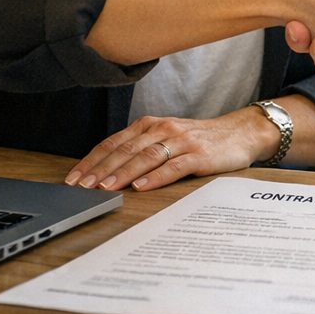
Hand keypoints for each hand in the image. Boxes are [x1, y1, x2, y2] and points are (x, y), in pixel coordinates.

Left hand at [64, 107, 277, 191]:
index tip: (73, 178)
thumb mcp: (167, 139)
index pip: (114, 143)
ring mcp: (182, 141)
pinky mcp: (199, 154)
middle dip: (100, 170)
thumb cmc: (200, 140)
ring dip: (122, 173)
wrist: (241, 133)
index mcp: (151, 126)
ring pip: (145, 157)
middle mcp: (163, 129)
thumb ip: (141, 150)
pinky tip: (142, 186)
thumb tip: (105, 173)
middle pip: (125, 150)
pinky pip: (174, 166)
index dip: (92, 160)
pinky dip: (156, 176)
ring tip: (104, 188)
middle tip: (81, 187)